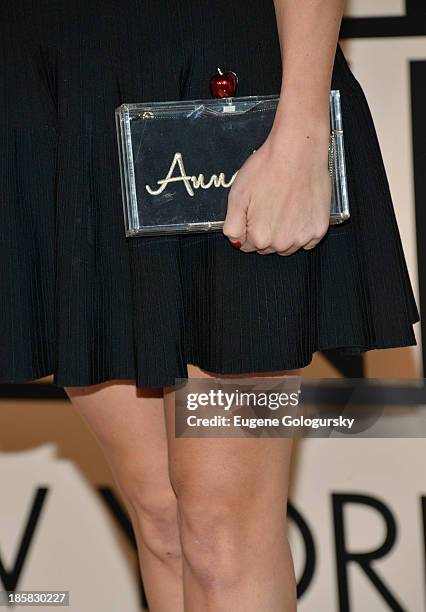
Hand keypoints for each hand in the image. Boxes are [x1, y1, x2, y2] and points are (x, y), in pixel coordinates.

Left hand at [223, 122, 331, 254]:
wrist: (298, 150)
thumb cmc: (267, 169)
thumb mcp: (237, 196)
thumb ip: (232, 226)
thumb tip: (235, 242)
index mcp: (260, 237)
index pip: (247, 245)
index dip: (248, 228)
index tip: (253, 212)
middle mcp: (282, 243)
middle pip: (267, 247)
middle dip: (265, 231)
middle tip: (269, 205)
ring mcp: (302, 238)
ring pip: (287, 246)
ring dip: (284, 233)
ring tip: (284, 207)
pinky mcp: (319, 230)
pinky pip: (307, 241)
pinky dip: (302, 230)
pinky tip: (299, 210)